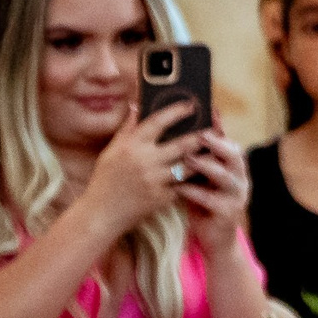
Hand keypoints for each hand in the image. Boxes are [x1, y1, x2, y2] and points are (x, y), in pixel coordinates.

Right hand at [84, 103, 203, 233]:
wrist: (101, 213)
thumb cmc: (106, 179)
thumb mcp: (112, 151)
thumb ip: (127, 129)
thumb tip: (137, 106)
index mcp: (131, 146)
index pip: (157, 121)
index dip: (176, 111)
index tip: (192, 104)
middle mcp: (144, 161)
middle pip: (182, 143)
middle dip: (201, 135)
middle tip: (214, 128)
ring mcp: (155, 180)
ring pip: (190, 165)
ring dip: (204, 157)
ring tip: (216, 149)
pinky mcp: (163, 197)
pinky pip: (185, 184)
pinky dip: (196, 177)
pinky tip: (207, 171)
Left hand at [175, 127, 250, 252]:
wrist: (215, 239)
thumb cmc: (202, 203)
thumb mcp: (200, 178)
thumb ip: (194, 158)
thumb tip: (172, 132)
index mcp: (234, 167)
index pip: (229, 142)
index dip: (220, 128)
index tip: (208, 112)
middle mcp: (240, 178)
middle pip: (235, 155)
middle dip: (217, 143)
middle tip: (198, 134)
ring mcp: (237, 196)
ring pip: (226, 176)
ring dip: (207, 166)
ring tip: (188, 158)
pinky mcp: (229, 213)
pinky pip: (212, 200)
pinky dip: (195, 192)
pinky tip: (179, 188)